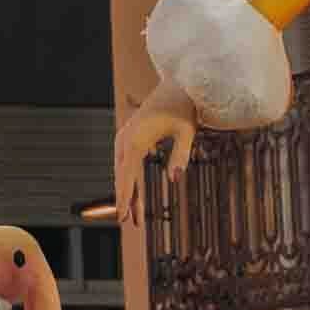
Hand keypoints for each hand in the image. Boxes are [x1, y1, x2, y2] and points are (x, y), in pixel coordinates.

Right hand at [114, 96, 195, 223]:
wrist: (177, 86)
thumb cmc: (183, 108)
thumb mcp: (187, 132)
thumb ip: (181, 156)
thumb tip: (174, 180)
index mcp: (136, 138)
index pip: (128, 173)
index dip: (126, 195)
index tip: (124, 214)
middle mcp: (126, 137)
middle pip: (122, 174)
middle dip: (126, 198)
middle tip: (129, 222)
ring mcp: (125, 136)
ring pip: (122, 170)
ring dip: (127, 191)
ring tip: (133, 215)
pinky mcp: (130, 136)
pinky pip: (126, 163)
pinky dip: (129, 179)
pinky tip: (134, 194)